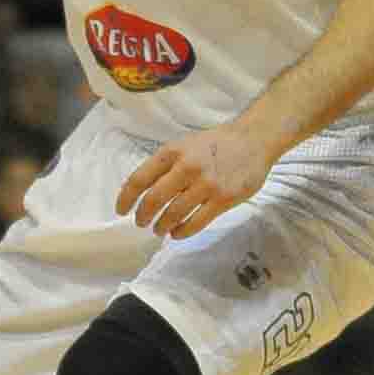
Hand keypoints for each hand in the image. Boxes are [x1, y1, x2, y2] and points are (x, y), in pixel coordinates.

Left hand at [114, 121, 275, 239]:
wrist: (252, 141)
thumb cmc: (214, 144)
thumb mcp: (184, 145)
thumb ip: (165, 165)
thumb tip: (140, 190)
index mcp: (172, 152)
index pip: (139, 179)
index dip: (126, 198)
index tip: (121, 211)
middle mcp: (186, 167)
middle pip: (154, 200)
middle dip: (143, 216)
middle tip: (141, 223)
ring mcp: (206, 184)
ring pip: (174, 214)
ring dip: (162, 226)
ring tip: (159, 230)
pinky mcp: (223, 199)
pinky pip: (196, 222)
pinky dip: (182, 232)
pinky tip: (177, 233)